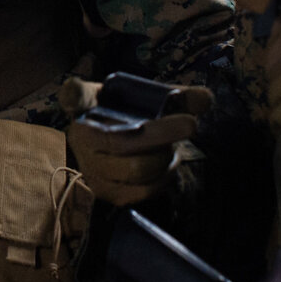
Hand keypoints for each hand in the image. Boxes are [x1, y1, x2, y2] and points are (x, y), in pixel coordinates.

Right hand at [64, 76, 213, 205]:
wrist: (111, 147)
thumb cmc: (128, 117)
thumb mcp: (143, 97)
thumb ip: (175, 95)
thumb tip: (206, 98)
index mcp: (84, 106)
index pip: (74, 97)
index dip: (74, 95)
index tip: (76, 89)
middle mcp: (80, 137)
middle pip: (122, 140)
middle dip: (162, 134)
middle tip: (191, 124)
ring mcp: (90, 167)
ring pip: (136, 169)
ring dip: (165, 158)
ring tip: (174, 148)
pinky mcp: (105, 192)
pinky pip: (140, 191)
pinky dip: (163, 178)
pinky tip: (167, 165)